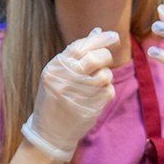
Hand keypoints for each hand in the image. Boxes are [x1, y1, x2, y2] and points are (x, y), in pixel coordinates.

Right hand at [21, 28, 119, 161]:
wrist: (50, 132)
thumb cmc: (54, 97)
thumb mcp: (57, 73)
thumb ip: (76, 54)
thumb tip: (97, 31)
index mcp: (54, 69)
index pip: (79, 47)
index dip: (99, 39)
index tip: (113, 35)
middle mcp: (65, 81)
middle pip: (96, 58)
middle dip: (105, 55)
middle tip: (104, 59)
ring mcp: (78, 95)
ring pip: (106, 75)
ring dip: (105, 76)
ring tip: (95, 82)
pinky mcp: (91, 108)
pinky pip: (109, 91)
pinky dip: (106, 90)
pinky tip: (96, 96)